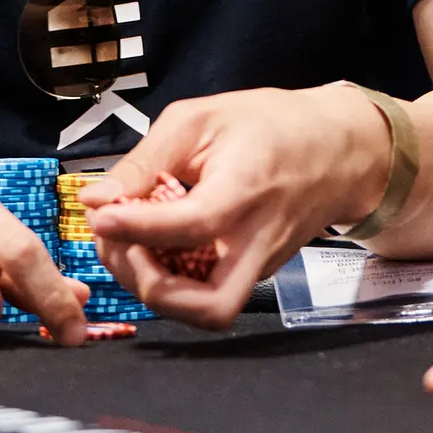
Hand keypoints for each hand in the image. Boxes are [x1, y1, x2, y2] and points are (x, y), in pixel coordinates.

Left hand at [80, 84, 392, 328]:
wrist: (337, 149)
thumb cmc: (268, 125)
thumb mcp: (200, 120)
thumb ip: (146, 161)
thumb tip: (95, 200)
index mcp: (247, 189)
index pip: (193, 225)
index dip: (138, 227)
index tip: (100, 215)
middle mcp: (258, 241)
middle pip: (209, 306)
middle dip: (147, 283)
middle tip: (113, 239)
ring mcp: (260, 265)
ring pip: (208, 312)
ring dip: (156, 291)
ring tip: (127, 246)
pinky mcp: (256, 274)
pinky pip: (209, 295)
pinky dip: (172, 283)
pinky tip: (151, 248)